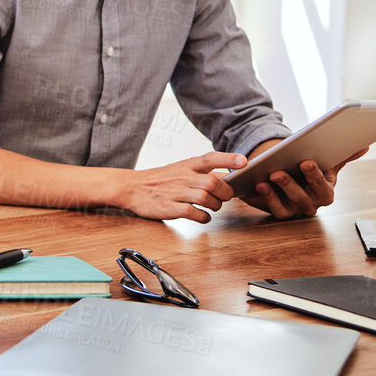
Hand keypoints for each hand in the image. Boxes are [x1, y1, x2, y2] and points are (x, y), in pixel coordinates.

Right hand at [114, 152, 243, 222]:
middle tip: (225, 197)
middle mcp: (182, 177)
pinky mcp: (169, 207)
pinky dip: (204, 217)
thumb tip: (230, 177)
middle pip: (213, 182)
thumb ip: (203, 172)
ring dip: (216, 205)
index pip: (210, 158)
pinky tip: (202, 216)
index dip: (228, 159)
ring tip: (213, 207)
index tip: (244, 162)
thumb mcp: (180, 169)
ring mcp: (175, 192)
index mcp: (187, 165)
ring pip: (206, 198)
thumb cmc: (160, 180)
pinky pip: (194, 213)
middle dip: (226, 192)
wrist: (131, 188)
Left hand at [240, 149, 364, 219]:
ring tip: (262, 180)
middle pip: (301, 199)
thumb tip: (365, 146)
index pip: (322, 188)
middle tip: (277, 172)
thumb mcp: (327, 163)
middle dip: (290, 186)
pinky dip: (259, 199)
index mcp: (325, 193)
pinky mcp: (273, 210)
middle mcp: (309, 205)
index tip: (306, 162)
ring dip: (272, 195)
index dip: (314, 176)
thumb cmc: (311, 172)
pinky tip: (251, 187)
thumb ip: (344, 156)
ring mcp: (291, 210)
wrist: (295, 180)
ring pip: (282, 208)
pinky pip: (266, 209)